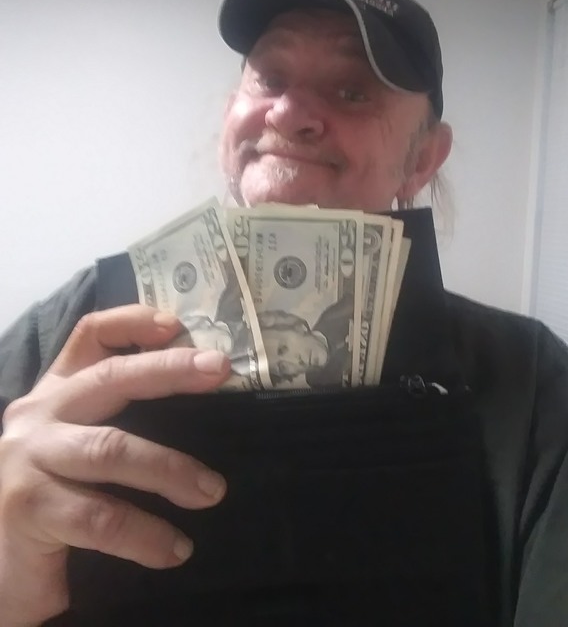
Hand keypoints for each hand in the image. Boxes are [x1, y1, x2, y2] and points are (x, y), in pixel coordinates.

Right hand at [0, 305, 230, 625]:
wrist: (0, 571)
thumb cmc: (56, 503)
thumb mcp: (84, 449)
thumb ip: (121, 420)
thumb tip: (203, 403)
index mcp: (57, 393)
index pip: (90, 336)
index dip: (133, 322)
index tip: (177, 326)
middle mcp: (38, 414)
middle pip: (109, 377)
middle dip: (169, 369)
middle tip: (219, 369)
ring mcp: (28, 458)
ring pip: (111, 448)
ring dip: (170, 469)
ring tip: (212, 491)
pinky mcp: (28, 507)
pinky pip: (101, 517)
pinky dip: (146, 534)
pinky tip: (175, 549)